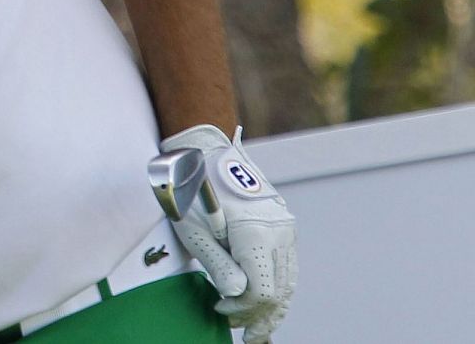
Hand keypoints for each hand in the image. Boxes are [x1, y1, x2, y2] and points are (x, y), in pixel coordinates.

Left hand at [159, 124, 295, 343]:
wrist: (206, 154)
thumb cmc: (193, 192)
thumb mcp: (195, 231)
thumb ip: (218, 264)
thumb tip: (236, 295)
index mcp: (257, 233)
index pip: (262, 291)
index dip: (242, 308)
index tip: (219, 309)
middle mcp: (280, 232)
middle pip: (280, 290)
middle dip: (260, 315)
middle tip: (242, 333)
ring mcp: (285, 229)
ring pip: (289, 281)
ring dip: (274, 308)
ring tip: (259, 331)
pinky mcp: (283, 227)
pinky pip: (287, 267)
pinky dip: (279, 289)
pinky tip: (268, 305)